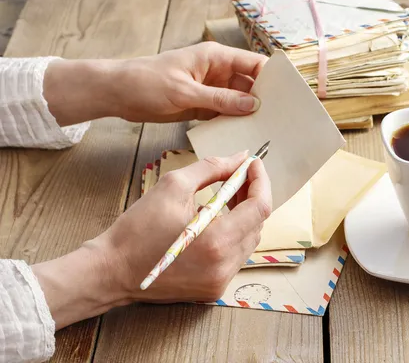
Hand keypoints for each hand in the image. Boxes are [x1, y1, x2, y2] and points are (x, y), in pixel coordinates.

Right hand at [32, 152, 271, 328]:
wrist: (110, 271)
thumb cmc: (137, 229)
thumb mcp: (173, 187)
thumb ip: (212, 168)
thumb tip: (239, 158)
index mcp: (218, 242)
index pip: (260, 207)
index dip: (260, 181)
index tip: (253, 163)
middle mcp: (225, 266)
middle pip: (258, 224)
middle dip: (252, 195)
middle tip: (238, 175)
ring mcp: (220, 281)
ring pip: (249, 240)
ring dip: (244, 215)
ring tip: (228, 194)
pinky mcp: (213, 289)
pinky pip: (236, 256)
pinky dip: (233, 234)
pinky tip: (217, 219)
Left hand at [43, 42, 267, 125]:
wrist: (118, 94)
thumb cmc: (146, 83)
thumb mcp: (185, 92)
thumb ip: (220, 100)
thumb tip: (254, 105)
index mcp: (215, 58)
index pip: (253, 64)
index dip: (272, 78)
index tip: (288, 96)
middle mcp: (217, 72)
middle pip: (250, 85)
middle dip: (264, 100)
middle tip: (281, 120)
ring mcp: (210, 90)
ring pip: (238, 101)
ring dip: (249, 114)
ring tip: (267, 131)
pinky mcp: (202, 105)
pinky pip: (225, 113)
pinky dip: (233, 122)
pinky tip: (244, 135)